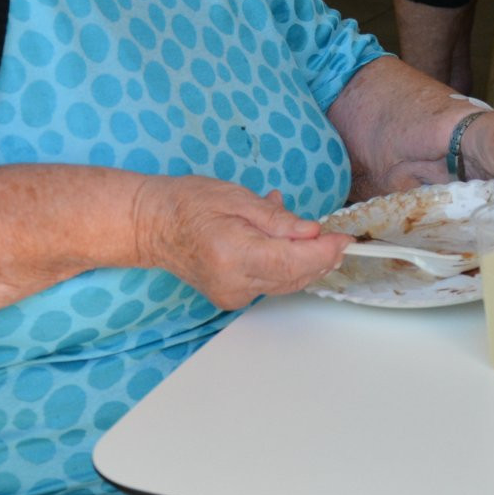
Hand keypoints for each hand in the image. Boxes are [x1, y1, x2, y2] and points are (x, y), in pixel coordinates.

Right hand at [132, 177, 347, 310]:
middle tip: (335, 236)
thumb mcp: (236, 197)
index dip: (324, 251)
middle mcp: (234, 282)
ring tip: (300, 230)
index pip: (293, 262)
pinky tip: (280, 240)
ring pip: (287, 282)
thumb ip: (276, 218)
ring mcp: (232, 295)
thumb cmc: (187, 204)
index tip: (344, 239)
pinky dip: (285, 263)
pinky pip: (272, 282)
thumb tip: (311, 232)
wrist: (150, 225)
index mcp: (233, 254)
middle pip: (295, 277)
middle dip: (321, 257)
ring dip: (305, 259)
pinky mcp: (232, 297)